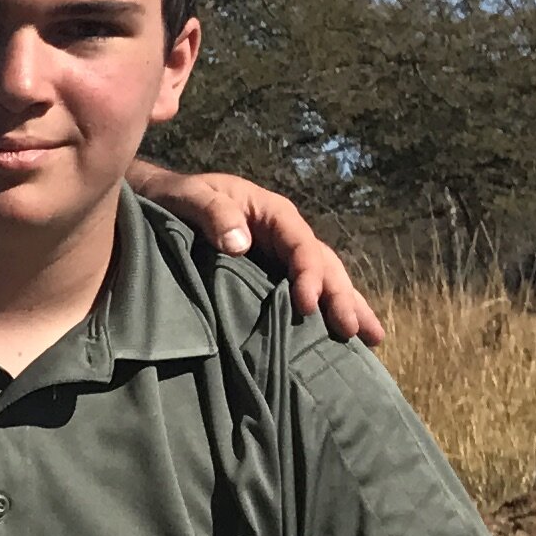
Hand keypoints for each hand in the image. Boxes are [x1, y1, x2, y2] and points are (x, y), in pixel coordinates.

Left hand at [139, 166, 385, 345]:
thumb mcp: (191, 197)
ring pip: (325, 280)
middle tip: (354, 331)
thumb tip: (240, 245)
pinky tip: (343, 338)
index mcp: (273, 214)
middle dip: (341, 297)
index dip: (308, 274)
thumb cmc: (177, 197)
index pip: (301, 245)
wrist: (163, 202)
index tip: (309, 305)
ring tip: (372, 339)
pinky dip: (326, 312)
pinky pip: (305, 292)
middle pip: (324, 265)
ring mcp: (282, 256)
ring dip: (348, 306)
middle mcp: (286, 235)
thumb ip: (212, 213)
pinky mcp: (272, 276)